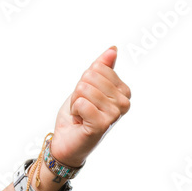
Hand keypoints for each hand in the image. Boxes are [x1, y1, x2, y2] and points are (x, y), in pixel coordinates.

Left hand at [50, 47, 130, 168]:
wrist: (67, 141)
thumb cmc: (78, 114)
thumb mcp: (87, 86)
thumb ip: (101, 68)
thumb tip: (113, 49)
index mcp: (124, 91)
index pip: (98, 68)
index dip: (84, 81)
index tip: (86, 98)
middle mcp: (124, 102)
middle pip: (90, 76)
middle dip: (78, 92)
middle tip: (82, 107)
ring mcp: (116, 114)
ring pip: (84, 89)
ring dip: (76, 102)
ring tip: (81, 115)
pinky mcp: (104, 124)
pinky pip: (82, 103)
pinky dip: (75, 112)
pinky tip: (80, 122)